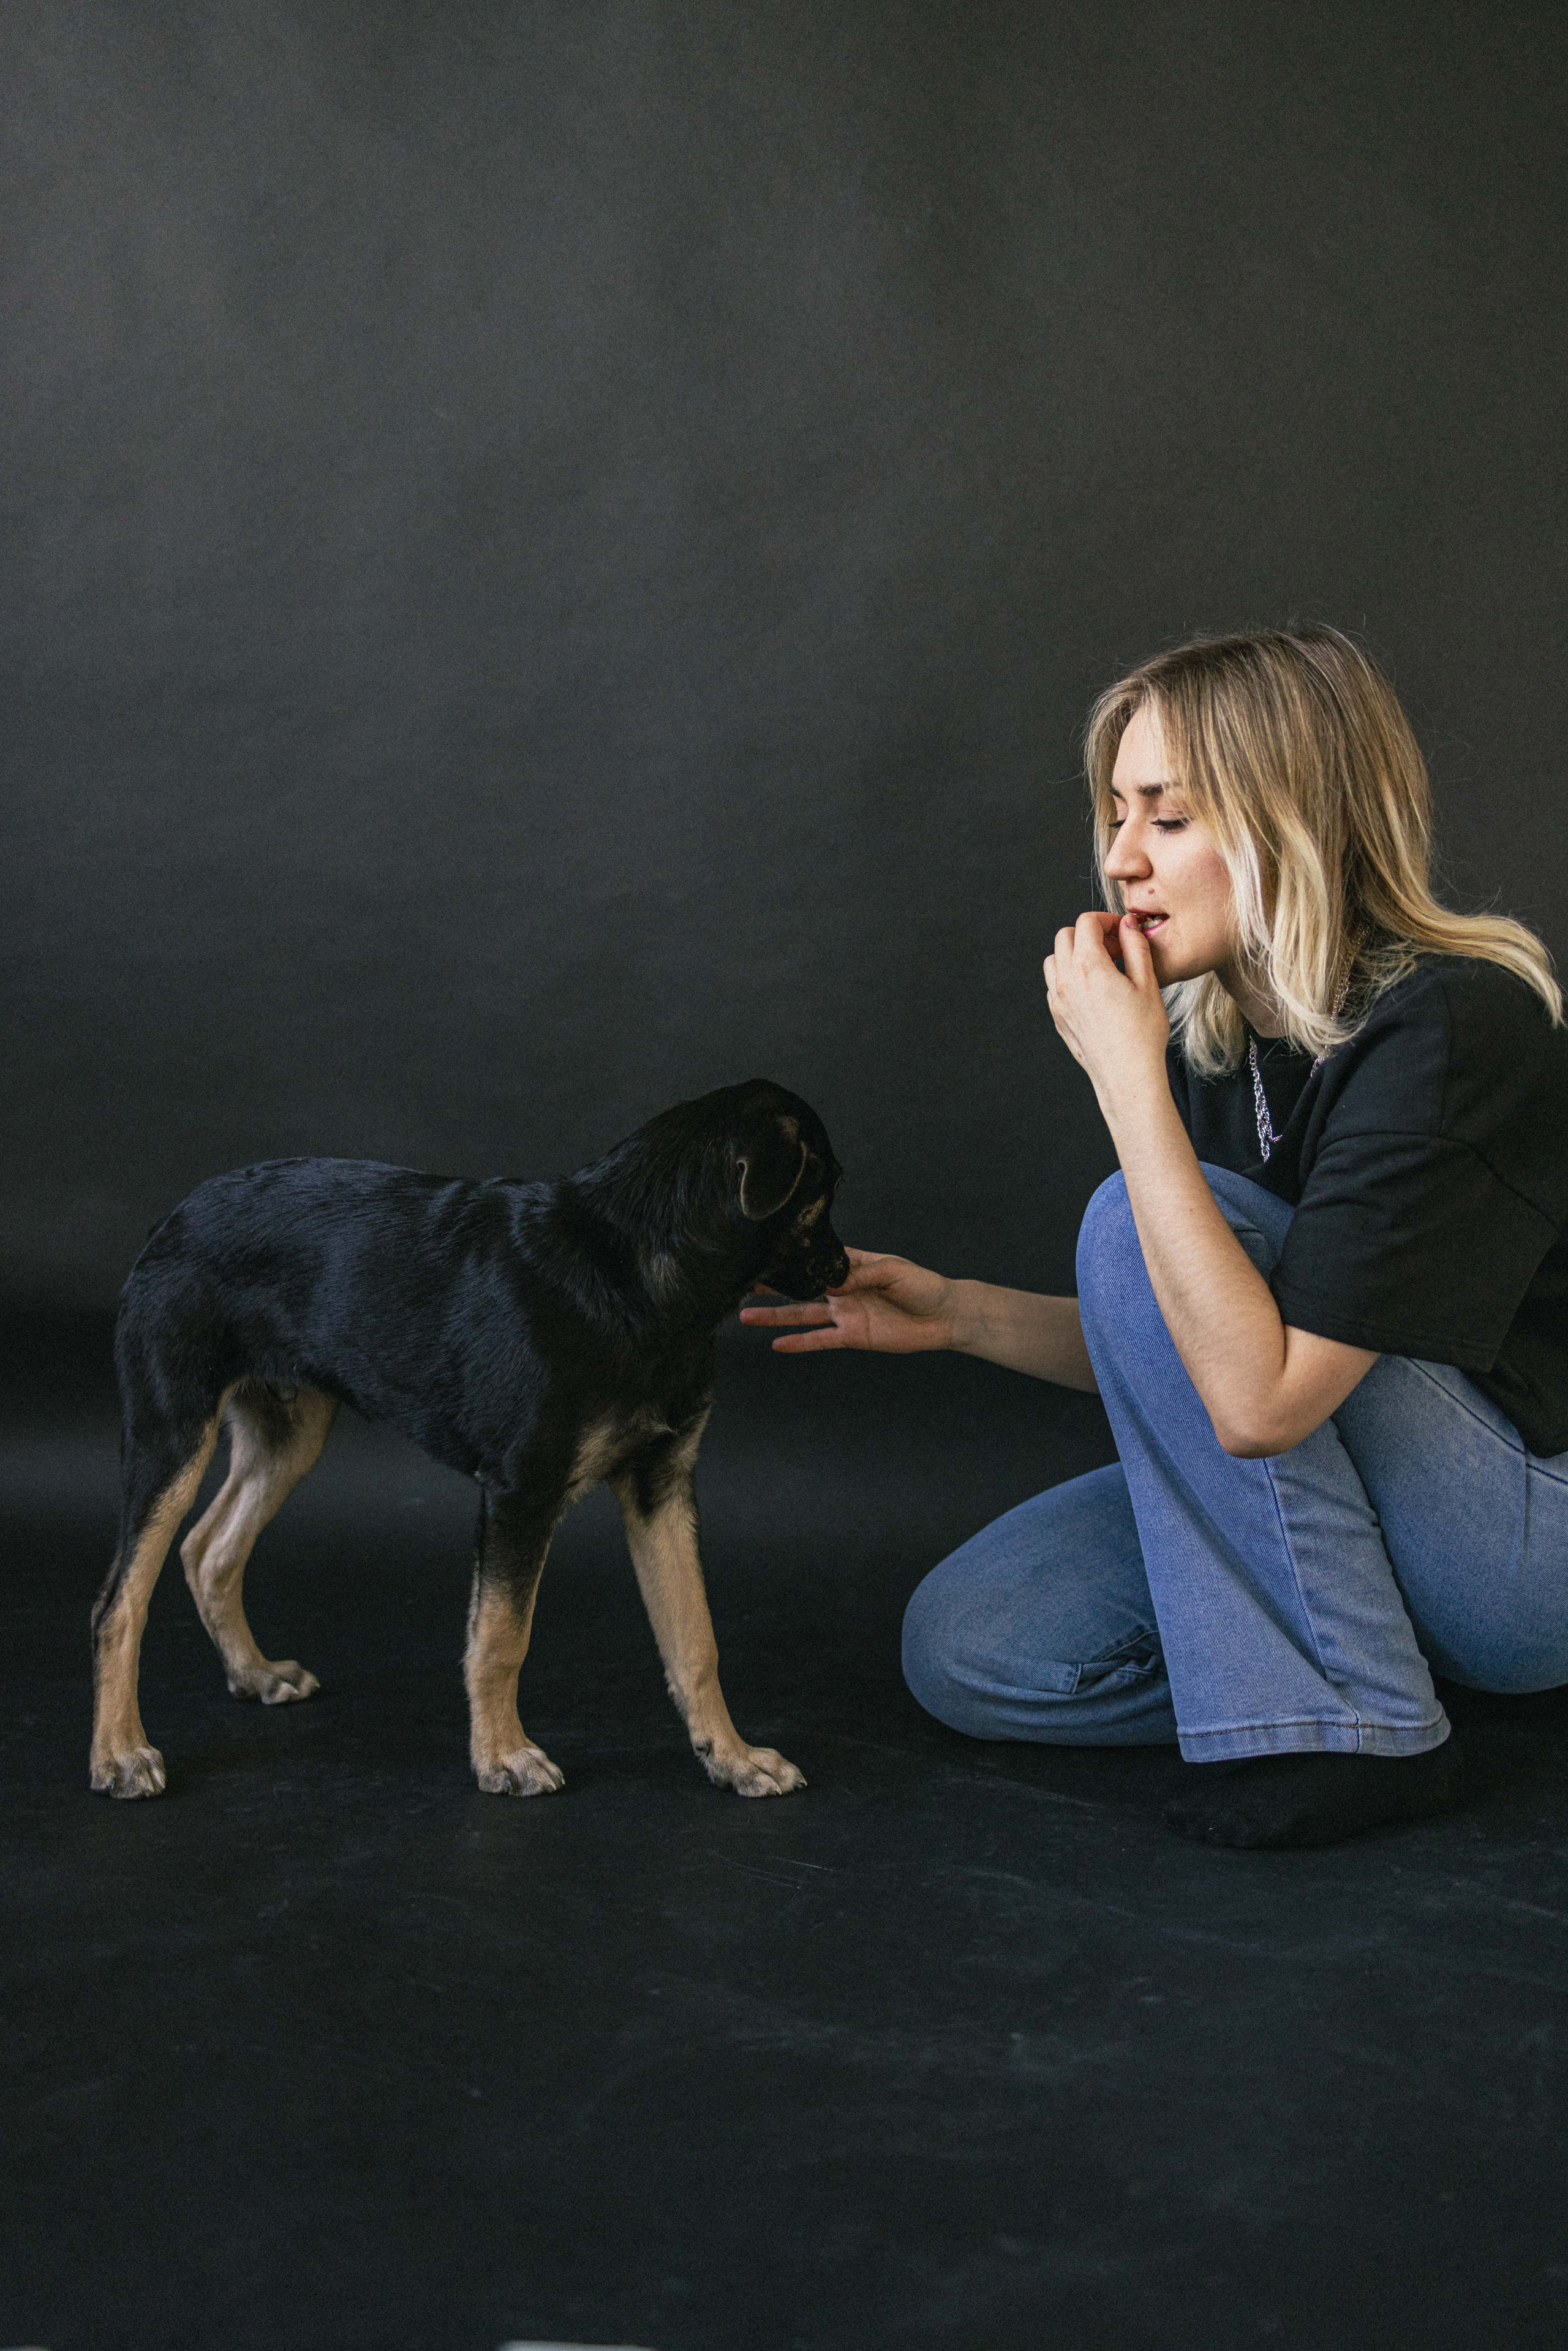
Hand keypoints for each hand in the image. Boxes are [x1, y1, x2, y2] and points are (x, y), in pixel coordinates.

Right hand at [739, 1247, 958, 1353]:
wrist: (944, 1316)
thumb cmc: (923, 1285)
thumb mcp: (893, 1270)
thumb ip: (861, 1274)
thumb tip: (829, 1281)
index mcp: (852, 1265)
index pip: (816, 1258)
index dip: (792, 1255)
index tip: (764, 1251)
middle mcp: (842, 1288)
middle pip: (800, 1285)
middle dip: (772, 1283)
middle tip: (741, 1281)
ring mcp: (845, 1312)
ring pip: (802, 1313)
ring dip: (775, 1315)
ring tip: (745, 1315)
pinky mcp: (852, 1336)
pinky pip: (820, 1339)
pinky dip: (799, 1343)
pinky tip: (777, 1345)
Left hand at [1044, 910, 1170, 1112]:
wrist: (1127, 1074)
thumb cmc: (1142, 1032)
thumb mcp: (1147, 983)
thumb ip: (1135, 947)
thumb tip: (1127, 924)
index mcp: (1089, 966)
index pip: (1086, 923)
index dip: (1106, 920)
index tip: (1122, 931)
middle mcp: (1066, 980)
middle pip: (1065, 936)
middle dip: (1089, 934)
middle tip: (1114, 948)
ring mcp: (1058, 1000)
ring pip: (1054, 959)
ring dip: (1074, 954)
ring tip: (1102, 967)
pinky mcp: (1057, 1017)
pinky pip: (1054, 985)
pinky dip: (1069, 976)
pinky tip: (1093, 989)